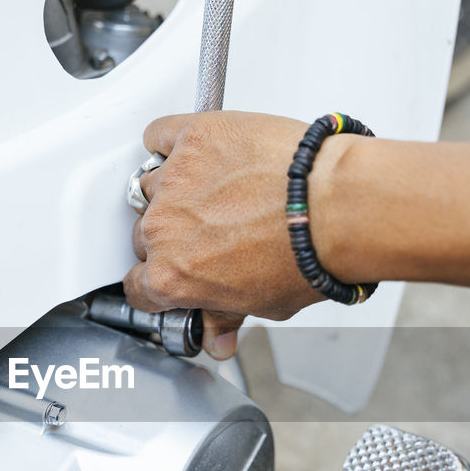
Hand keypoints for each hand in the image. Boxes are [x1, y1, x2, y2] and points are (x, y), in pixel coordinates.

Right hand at [124, 112, 340, 358]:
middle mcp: (163, 228)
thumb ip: (226, 316)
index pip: (136, 287)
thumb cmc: (305, 254)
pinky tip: (195, 152)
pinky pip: (160, 134)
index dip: (154, 285)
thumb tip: (219, 336)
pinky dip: (169, 141)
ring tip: (214, 191)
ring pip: (153, 186)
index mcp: (171, 277)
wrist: (333, 206)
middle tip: (209, 234)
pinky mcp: (194, 138)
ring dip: (175, 190)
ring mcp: (175, 179)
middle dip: (172, 238)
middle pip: (146, 236)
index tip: (170, 277)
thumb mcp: (264, 304)